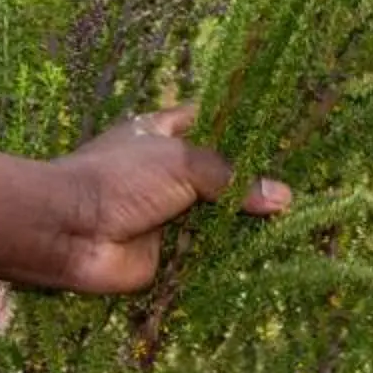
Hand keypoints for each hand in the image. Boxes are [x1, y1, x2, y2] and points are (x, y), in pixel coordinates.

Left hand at [44, 103, 291, 294]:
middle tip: (302, 181)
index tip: (281, 130)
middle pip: (217, 172)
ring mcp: (166, 212)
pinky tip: (272, 251)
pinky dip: (232, 253)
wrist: (70, 233)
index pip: (207, 120)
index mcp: (159, 135)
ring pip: (216, 213)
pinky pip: (207, 251)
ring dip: (245, 219)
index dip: (240, 123)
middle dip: (251, 178)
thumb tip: (282, 196)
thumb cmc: (118, 180)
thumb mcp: (180, 162)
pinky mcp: (168, 252)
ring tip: (298, 218)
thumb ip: (231, 177)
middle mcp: (165, 171)